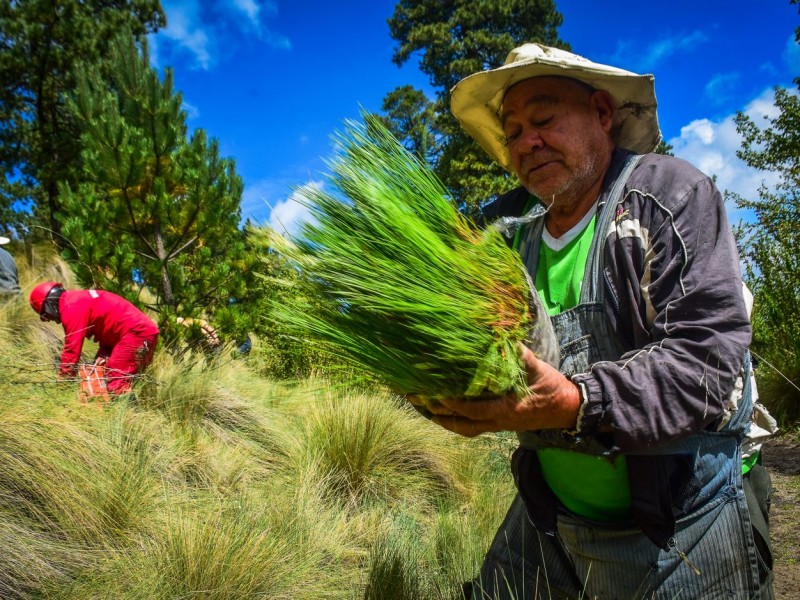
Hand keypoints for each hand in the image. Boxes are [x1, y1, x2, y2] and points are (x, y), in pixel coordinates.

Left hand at [425, 344, 580, 437]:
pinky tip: (441, 412)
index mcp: (508, 409)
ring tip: (421, 407)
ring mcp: (498, 426)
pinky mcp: (498, 425)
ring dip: (442, 419)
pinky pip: (471, 427)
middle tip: (416, 397)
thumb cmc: (552, 389)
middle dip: (438, 412)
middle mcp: (499, 422)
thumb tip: (505, 338)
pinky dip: (454, 421)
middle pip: (462, 423)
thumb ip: (522, 356)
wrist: (567, 410)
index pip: (475, 410)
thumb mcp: (540, 370)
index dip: (454, 403)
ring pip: (464, 429)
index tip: (436, 392)